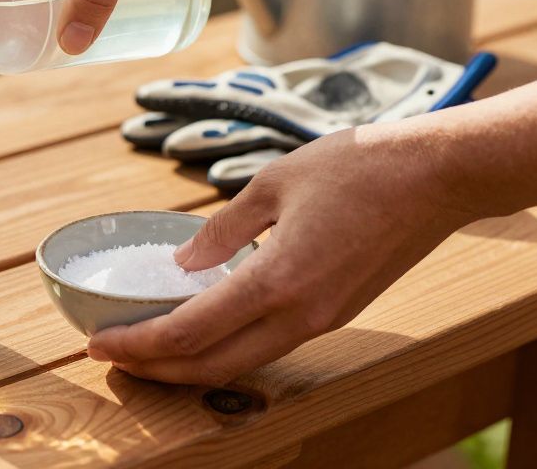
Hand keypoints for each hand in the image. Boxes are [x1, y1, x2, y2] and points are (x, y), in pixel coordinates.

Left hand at [86, 120, 480, 384]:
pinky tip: (200, 327)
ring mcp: (322, 321)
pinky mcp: (336, 315)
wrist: (438, 177)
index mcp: (278, 280)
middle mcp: (300, 314)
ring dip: (188, 364)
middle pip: (211, 367)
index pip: (190, 333)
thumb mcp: (273, 183)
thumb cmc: (359, 167)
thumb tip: (183, 265)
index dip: (139, 346)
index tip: (98, 344)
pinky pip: (269, 346)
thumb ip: (222, 230)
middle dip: (154, 370)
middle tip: (112, 357)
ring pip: (241, 363)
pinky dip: (225, 348)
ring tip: (146, 347)